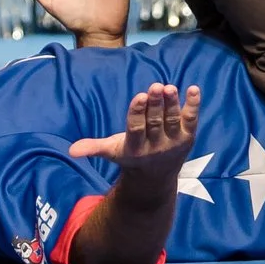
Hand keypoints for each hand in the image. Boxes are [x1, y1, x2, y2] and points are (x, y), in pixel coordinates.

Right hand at [67, 82, 201, 175]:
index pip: (136, 128)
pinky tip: (194, 89)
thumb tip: (71, 150)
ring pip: (173, 121)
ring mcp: (173, 141)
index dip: (138, 113)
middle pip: (155, 122)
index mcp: (135, 148)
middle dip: (155, 104)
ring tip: (170, 87)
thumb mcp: (112, 152)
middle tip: (156, 86)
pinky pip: (192, 120)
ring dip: (172, 104)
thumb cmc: (131, 155)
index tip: (139, 96)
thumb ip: (93, 147)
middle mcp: (156, 146)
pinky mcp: (188, 136)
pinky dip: (193, 105)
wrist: (156, 177)